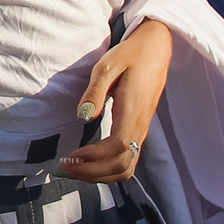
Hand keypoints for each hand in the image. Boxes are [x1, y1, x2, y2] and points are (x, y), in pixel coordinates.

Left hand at [60, 17, 170, 181]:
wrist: (156, 49)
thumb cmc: (130, 55)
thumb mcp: (107, 66)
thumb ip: (95, 92)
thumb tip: (84, 115)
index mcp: (133, 111)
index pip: (118, 147)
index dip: (95, 157)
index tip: (73, 155)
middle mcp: (140, 125)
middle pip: (123, 165)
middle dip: (94, 173)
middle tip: (67, 168)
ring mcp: (142, 129)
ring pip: (127, 167)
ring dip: (101, 174)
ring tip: (76, 169)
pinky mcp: (139, 129)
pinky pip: (128, 158)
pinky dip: (109, 168)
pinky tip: (91, 162)